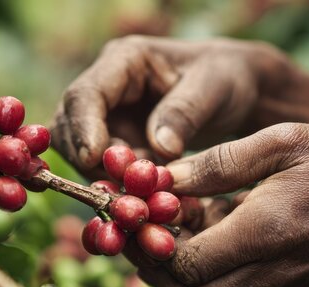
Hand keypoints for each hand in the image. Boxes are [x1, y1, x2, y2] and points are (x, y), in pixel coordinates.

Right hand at [51, 35, 308, 175]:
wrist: (238, 91)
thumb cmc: (228, 76)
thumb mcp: (214, 87)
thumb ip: (185, 113)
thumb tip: (160, 149)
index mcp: (124, 61)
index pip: (85, 95)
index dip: (84, 130)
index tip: (95, 161)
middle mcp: (108, 88)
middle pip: (70, 128)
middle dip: (91, 162)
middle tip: (124, 191)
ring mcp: (110, 118)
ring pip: (82, 154)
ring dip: (104, 180)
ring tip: (141, 200)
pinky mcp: (119, 144)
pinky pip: (105, 170)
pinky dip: (120, 189)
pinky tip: (146, 203)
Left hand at [136, 123, 308, 286]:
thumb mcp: (285, 142)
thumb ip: (222, 162)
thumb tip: (166, 177)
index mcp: (264, 233)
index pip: (184, 265)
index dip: (148, 242)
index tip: (135, 209)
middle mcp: (264, 271)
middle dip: (151, 267)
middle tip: (141, 224)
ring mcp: (270, 283)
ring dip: (173, 262)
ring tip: (169, 214)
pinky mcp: (275, 282)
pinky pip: (224, 282)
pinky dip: (202, 257)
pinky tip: (203, 217)